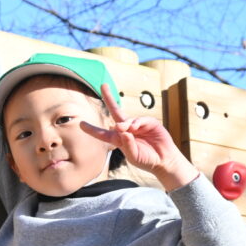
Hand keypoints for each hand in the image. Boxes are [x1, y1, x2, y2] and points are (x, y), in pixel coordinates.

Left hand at [80, 84, 197, 190]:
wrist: (164, 161)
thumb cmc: (146, 160)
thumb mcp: (133, 155)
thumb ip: (126, 144)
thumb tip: (122, 129)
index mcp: (119, 140)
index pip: (103, 133)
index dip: (93, 129)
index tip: (81, 124)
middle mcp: (127, 130)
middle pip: (116, 112)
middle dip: (109, 98)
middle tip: (103, 85)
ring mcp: (138, 125)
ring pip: (127, 119)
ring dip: (125, 123)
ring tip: (128, 130)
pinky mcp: (149, 123)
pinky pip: (141, 120)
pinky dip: (137, 123)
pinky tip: (135, 127)